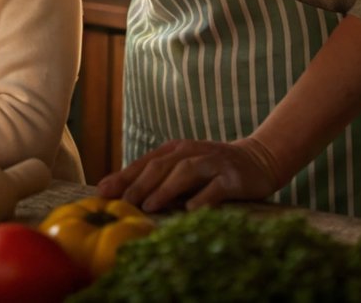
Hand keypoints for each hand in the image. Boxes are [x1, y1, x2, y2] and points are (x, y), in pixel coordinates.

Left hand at [98, 136, 283, 212]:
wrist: (259, 159)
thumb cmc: (210, 169)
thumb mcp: (181, 168)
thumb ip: (154, 178)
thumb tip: (114, 192)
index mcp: (175, 150)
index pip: (144, 163)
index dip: (122, 177)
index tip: (102, 193)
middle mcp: (191, 152)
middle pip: (160, 166)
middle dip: (139, 184)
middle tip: (124, 202)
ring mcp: (213, 163)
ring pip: (185, 172)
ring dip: (165, 189)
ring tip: (149, 205)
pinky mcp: (234, 178)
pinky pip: (216, 188)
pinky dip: (202, 198)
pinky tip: (190, 210)